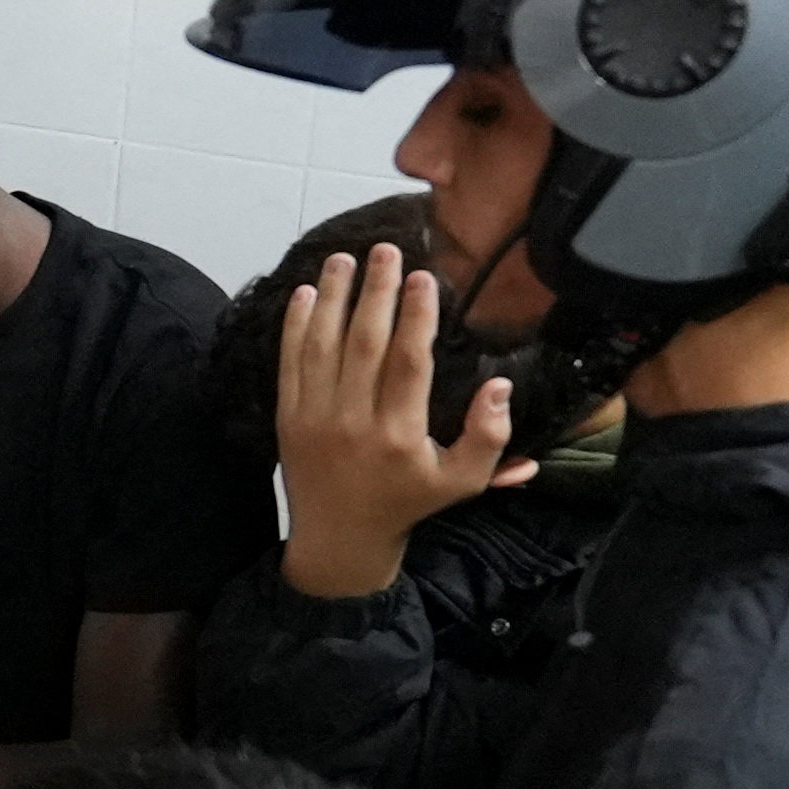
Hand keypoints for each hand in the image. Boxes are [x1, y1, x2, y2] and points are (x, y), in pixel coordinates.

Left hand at [276, 244, 532, 598]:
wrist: (340, 537)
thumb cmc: (409, 502)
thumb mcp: (463, 481)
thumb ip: (490, 436)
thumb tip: (501, 386)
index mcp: (399, 435)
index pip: (408, 363)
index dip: (416, 317)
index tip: (424, 277)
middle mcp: (353, 422)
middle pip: (363, 344)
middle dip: (375, 292)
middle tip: (386, 251)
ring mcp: (314, 419)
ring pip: (321, 346)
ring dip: (331, 298)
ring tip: (343, 259)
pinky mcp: (287, 418)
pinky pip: (289, 364)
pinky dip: (294, 326)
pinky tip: (304, 293)